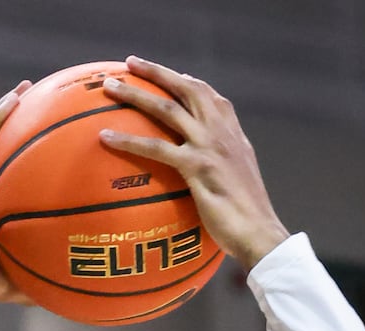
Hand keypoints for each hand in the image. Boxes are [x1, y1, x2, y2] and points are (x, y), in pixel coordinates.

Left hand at [99, 57, 287, 269]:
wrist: (259, 234)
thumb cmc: (249, 222)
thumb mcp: (242, 185)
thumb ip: (226, 169)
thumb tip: (213, 175)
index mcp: (233, 135)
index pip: (211, 97)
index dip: (191, 83)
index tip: (176, 76)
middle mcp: (221, 132)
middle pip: (186, 89)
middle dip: (157, 72)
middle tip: (131, 63)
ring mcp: (208, 146)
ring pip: (166, 109)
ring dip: (135, 93)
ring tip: (109, 86)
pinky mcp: (196, 166)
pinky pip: (155, 147)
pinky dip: (127, 140)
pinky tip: (105, 137)